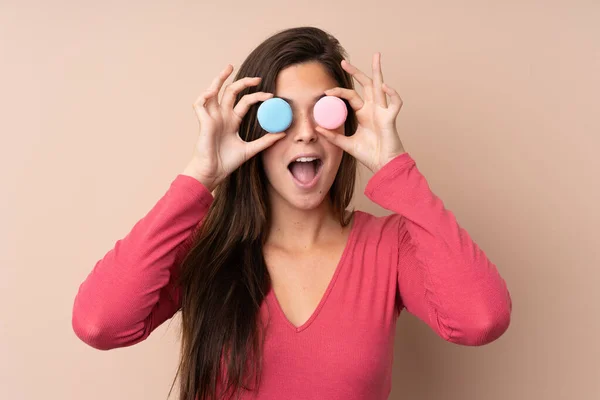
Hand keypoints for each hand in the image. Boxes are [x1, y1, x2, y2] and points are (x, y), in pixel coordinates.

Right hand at [184, 65, 285, 190]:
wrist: (214, 172)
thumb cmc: (227, 162)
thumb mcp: (251, 150)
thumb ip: (265, 141)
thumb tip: (283, 133)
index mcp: (232, 121)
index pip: (245, 101)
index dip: (257, 96)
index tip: (271, 96)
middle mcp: (221, 116)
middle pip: (230, 92)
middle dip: (242, 82)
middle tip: (257, 78)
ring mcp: (211, 117)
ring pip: (213, 92)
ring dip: (219, 79)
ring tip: (228, 68)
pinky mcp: (203, 122)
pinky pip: (199, 104)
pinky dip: (204, 96)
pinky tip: (212, 91)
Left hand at [315, 53, 404, 173]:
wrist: (382, 165)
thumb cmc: (369, 154)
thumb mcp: (346, 144)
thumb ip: (333, 136)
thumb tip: (317, 128)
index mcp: (363, 113)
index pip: (351, 95)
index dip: (339, 91)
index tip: (326, 92)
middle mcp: (373, 109)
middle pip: (366, 84)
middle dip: (357, 71)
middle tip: (344, 61)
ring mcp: (383, 111)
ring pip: (381, 86)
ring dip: (378, 71)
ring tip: (376, 56)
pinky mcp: (391, 118)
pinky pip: (395, 102)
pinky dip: (392, 93)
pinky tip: (384, 86)